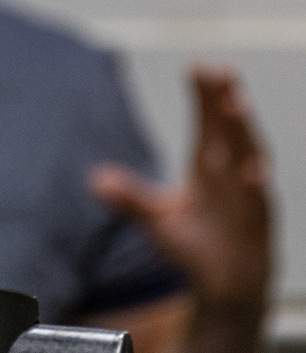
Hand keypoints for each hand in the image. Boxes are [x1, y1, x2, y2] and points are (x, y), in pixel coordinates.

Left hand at [90, 66, 271, 312]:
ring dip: (242, 132)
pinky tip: (252, 171)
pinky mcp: (255, 226)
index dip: (204, 98)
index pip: (207, 126)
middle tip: (220, 70)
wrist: (225, 286)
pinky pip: (258, 204)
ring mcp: (247, 199)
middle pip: (228, 133)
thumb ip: (129, 198)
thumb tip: (95, 180)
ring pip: (248, 159)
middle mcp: (231, 177)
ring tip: (235, 103)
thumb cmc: (196, 247)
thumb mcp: (156, 220)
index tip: (197, 66)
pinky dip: (255, 186)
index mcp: (209, 169)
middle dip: (224, 102)